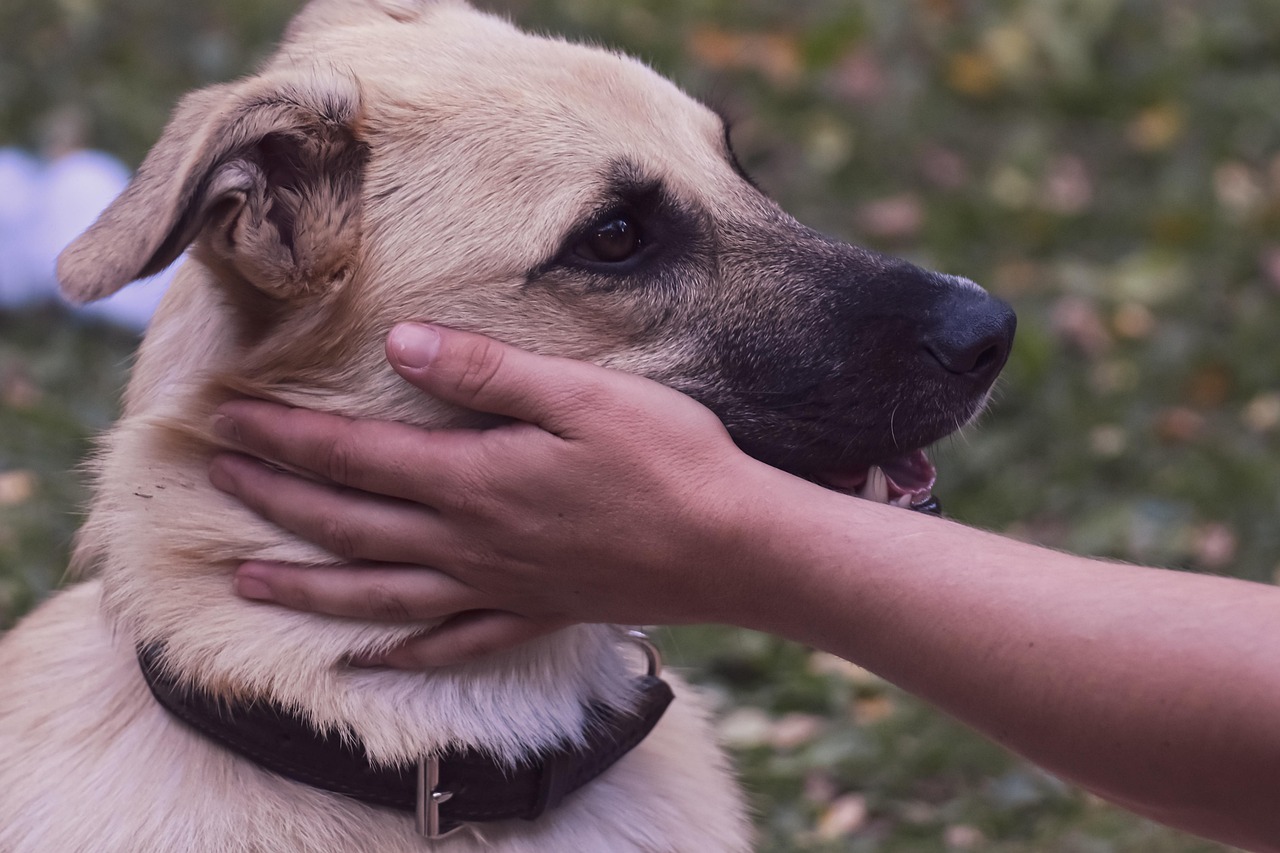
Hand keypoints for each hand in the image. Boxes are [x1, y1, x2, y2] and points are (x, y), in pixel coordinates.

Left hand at [209, 323, 772, 666]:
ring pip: (379, 593)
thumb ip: (485, 372)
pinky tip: (363, 659)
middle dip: (277, 496)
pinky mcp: (533, 614)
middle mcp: (471, 543)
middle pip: (350, 524)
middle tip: (220, 474)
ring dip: (307, 586)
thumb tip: (400, 344)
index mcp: (475, 479)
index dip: (288, 435)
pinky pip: (449, 645)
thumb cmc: (667, 459)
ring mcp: (498, 588)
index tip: (230, 415)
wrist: (732, 546)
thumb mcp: (581, 393)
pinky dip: (399, 656)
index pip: (355, 455)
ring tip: (246, 579)